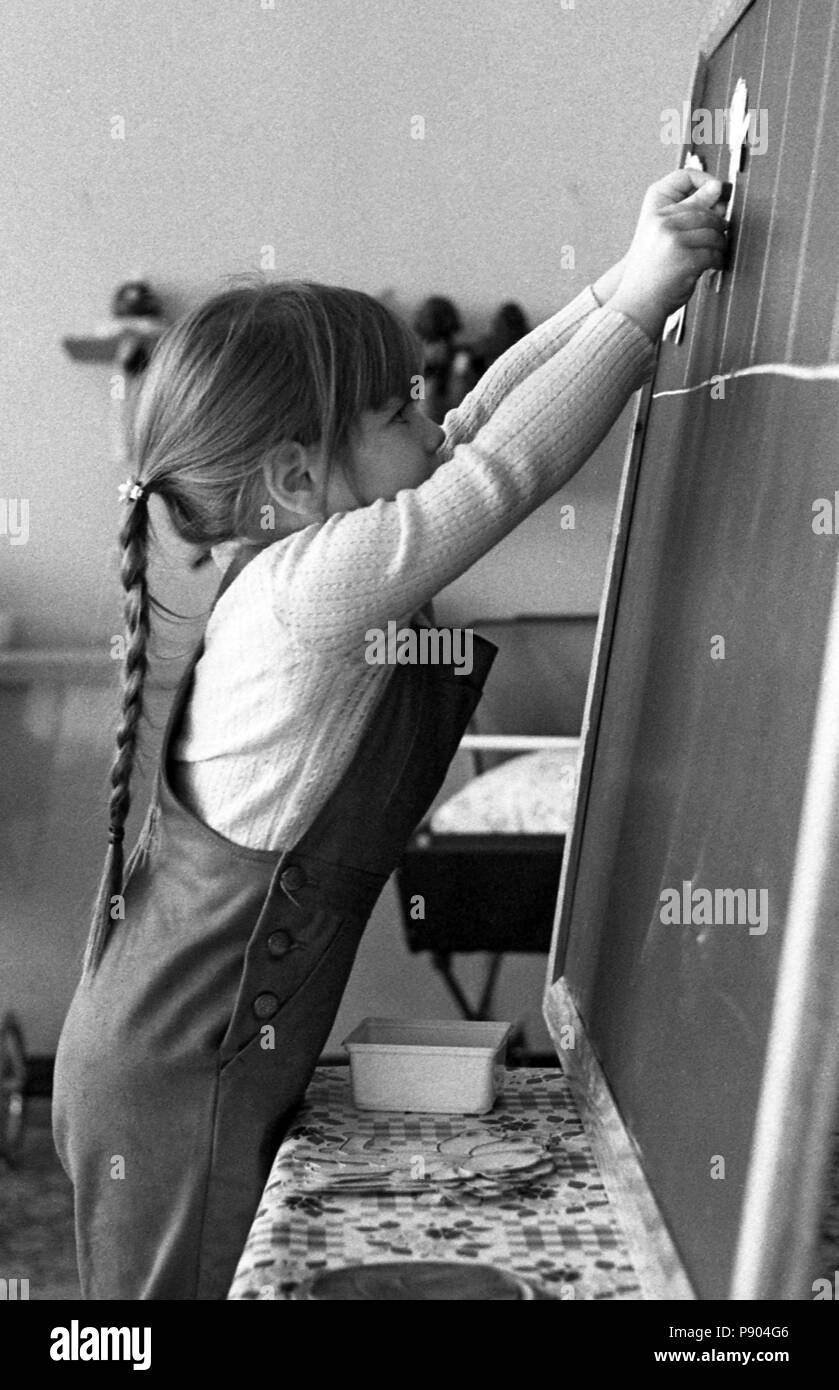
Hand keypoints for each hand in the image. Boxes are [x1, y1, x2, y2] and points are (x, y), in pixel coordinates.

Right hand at [610, 169, 728, 340]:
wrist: (637, 304)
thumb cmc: (649, 275)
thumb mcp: (659, 240)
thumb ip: (682, 219)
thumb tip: (718, 187)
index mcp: (657, 217)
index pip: (694, 204)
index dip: (712, 211)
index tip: (719, 218)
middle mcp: (664, 225)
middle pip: (707, 218)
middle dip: (718, 230)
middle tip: (720, 241)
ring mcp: (675, 241)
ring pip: (714, 235)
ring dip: (719, 247)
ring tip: (714, 256)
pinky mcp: (687, 259)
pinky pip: (714, 254)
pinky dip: (717, 262)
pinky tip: (711, 268)